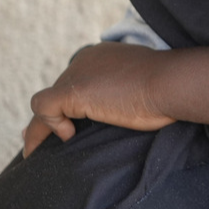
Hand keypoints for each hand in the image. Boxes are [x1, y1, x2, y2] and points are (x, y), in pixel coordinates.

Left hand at [22, 42, 175, 156]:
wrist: (171, 82)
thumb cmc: (167, 88)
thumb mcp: (143, 86)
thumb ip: (125, 92)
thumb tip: (111, 110)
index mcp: (102, 56)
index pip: (77, 81)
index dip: (69, 105)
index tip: (67, 126)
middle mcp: (85, 60)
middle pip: (59, 93)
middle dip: (53, 118)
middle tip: (44, 144)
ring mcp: (77, 74)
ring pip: (46, 104)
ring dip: (41, 130)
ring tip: (38, 153)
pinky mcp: (71, 91)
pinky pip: (42, 107)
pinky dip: (46, 127)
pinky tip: (68, 136)